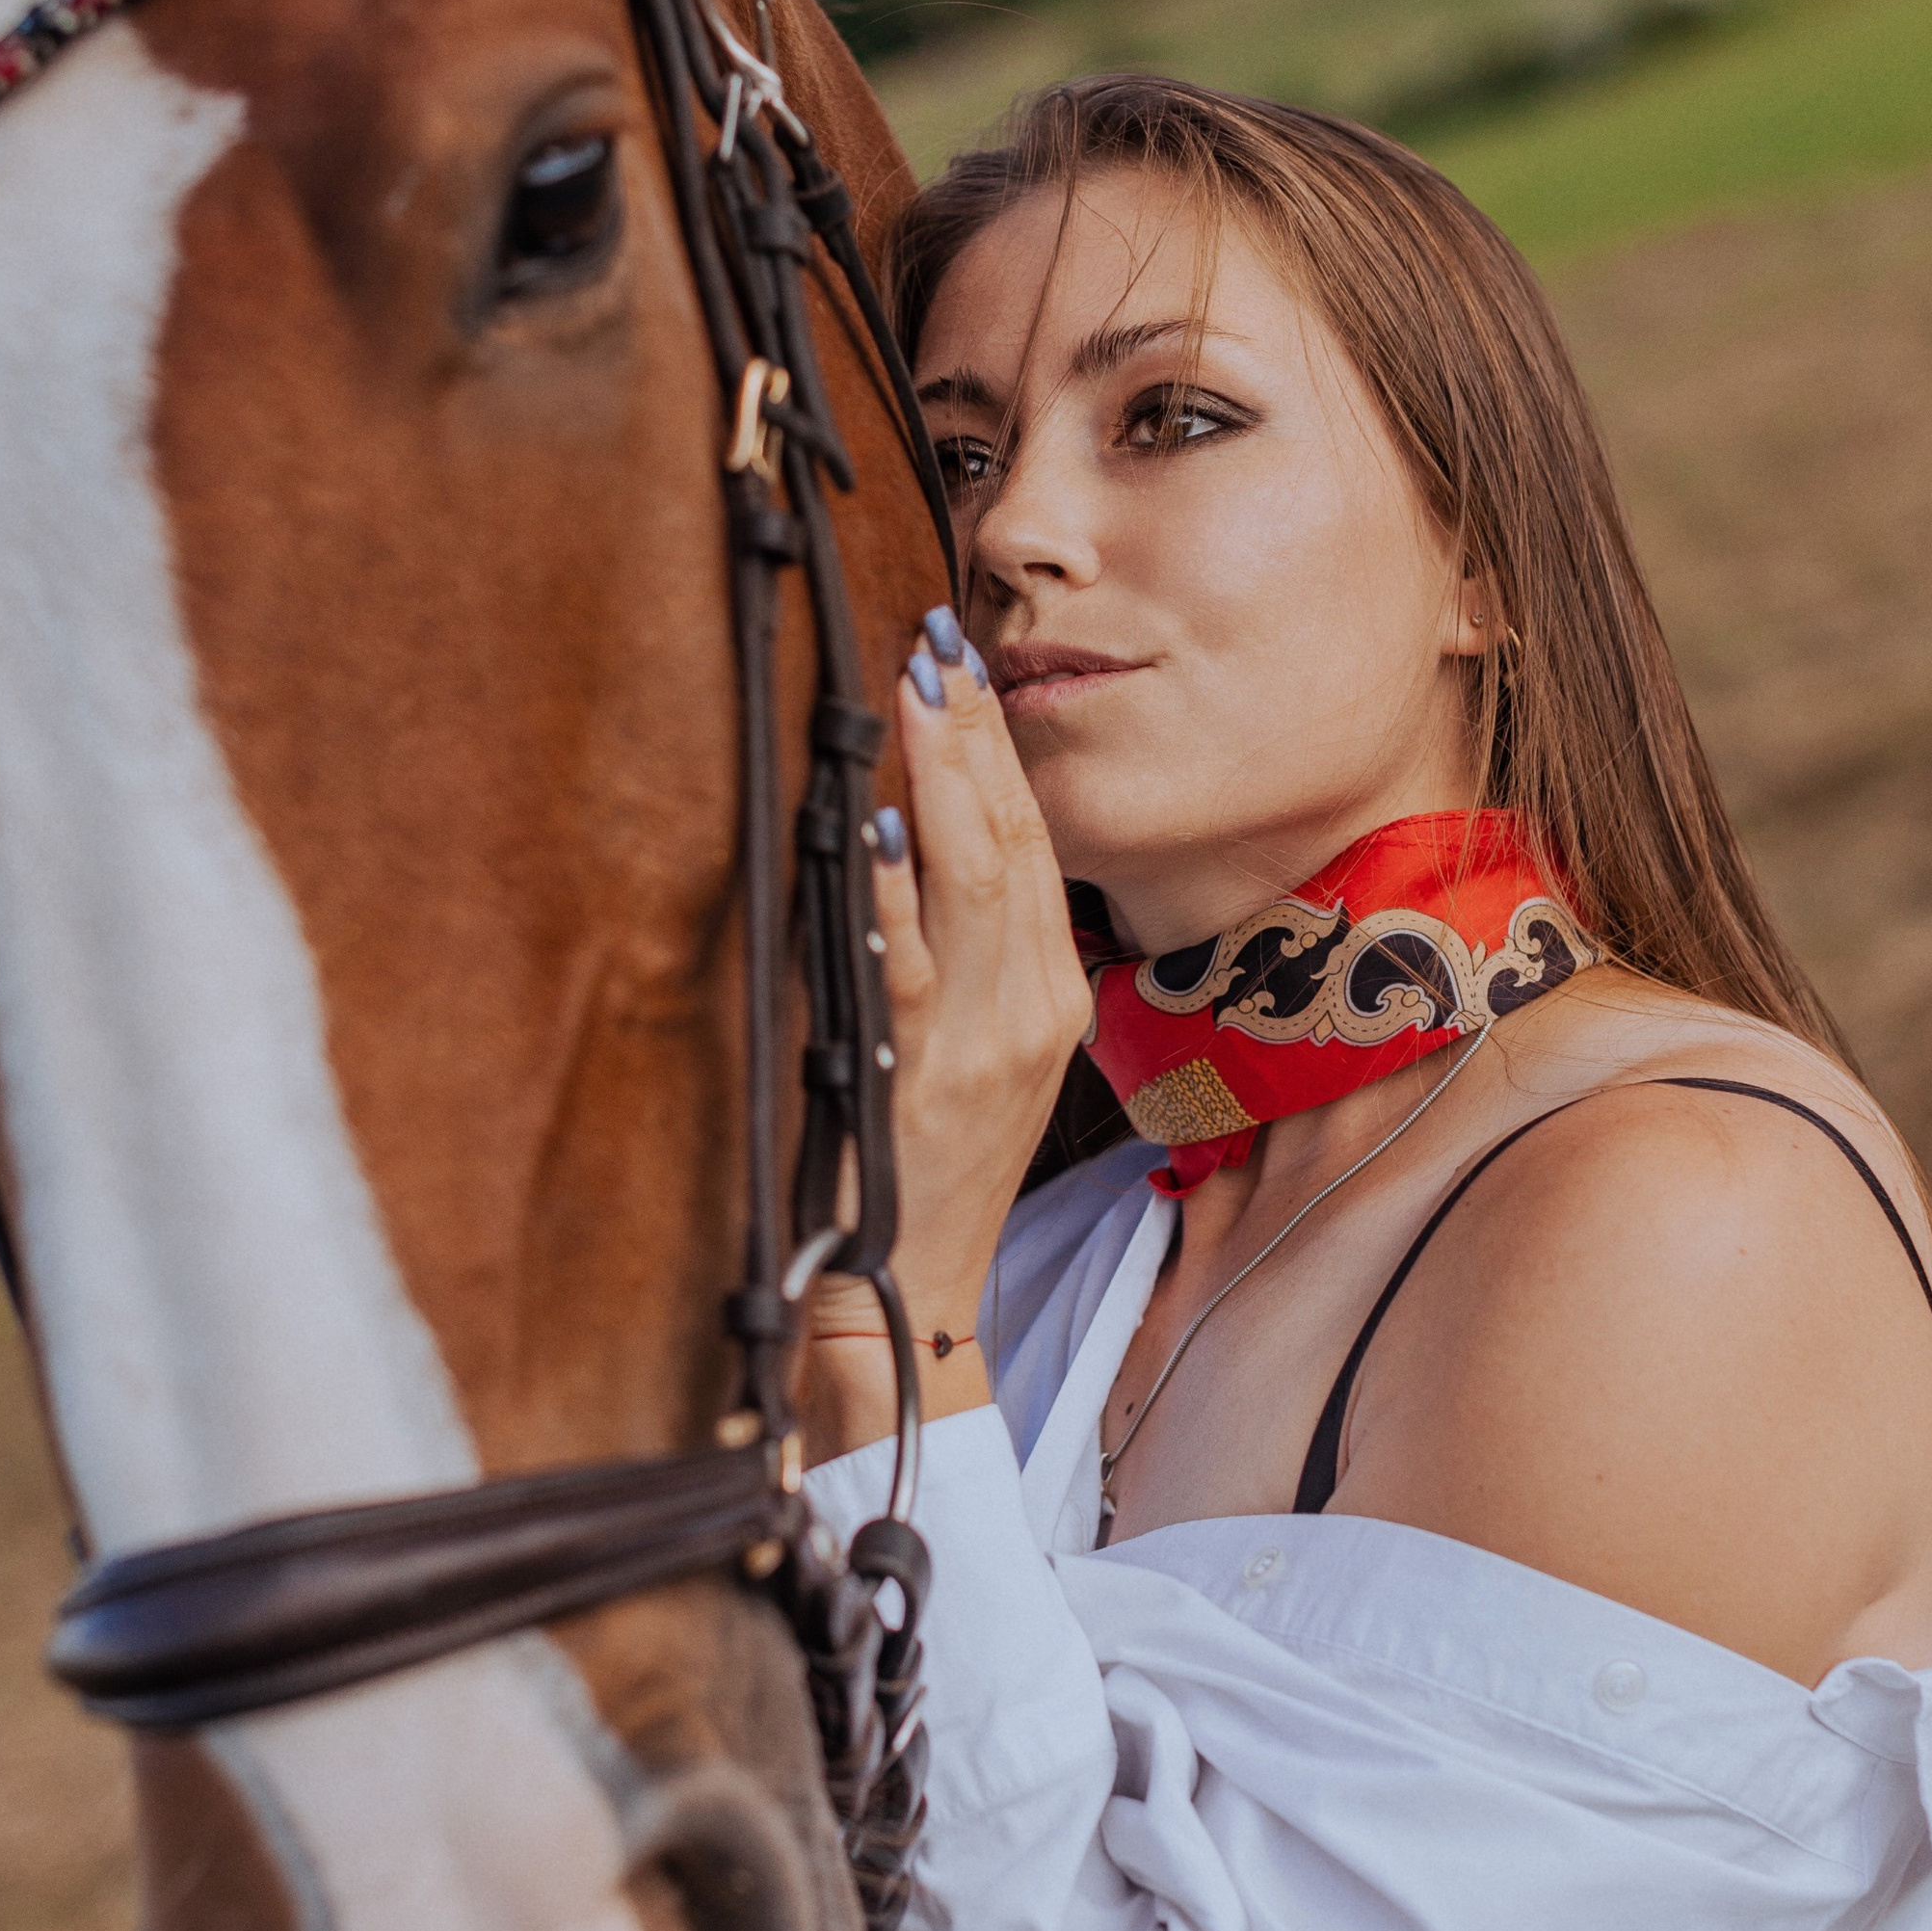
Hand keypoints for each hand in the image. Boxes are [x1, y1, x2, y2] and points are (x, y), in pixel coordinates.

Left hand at [800, 608, 1089, 1463]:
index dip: (1003, 752)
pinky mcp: (923, 1072)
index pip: (1035, 844)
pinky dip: (896, 884)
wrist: (913, 1285)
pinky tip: (878, 823)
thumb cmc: (931, 1162)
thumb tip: (918, 839)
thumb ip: (968, 951)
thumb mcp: (982, 1047)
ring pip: (976, 879)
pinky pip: (911, 961)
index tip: (969, 670)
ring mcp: (984, 1039)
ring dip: (942, 778)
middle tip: (942, 645)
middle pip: (1013, 841)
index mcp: (1053, 993)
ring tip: (922, 696)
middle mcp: (1033, 1006)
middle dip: (978, 736)